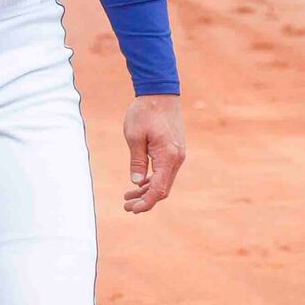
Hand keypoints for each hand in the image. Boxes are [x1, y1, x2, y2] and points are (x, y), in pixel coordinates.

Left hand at [123, 94, 185, 212]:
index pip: (159, 189)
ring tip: (128, 197)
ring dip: (148, 191)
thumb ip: (136, 161)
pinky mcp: (174, 150)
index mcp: (167, 157)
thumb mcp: (134, 137)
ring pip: (164, 181)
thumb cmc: (145, 113)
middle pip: (163, 189)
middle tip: (127, 207)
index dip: (146, 202)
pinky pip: (165, 171)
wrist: (160, 94)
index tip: (132, 209)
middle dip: (146, 200)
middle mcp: (176, 158)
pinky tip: (139, 183)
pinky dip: (153, 179)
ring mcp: (177, 155)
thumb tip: (136, 182)